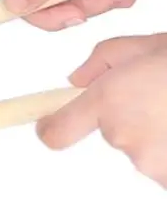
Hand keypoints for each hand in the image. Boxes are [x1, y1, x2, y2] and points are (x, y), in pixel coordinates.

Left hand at [36, 33, 166, 186]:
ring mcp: (152, 163)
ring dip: (162, 133)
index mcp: (109, 100)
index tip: (50, 125)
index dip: (52, 128)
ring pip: (146, 149)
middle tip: (166, 93)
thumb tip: (76, 79)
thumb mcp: (151, 43)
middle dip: (135, 114)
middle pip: (113, 132)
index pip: (57, 132)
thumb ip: (106, 59)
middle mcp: (124, 136)